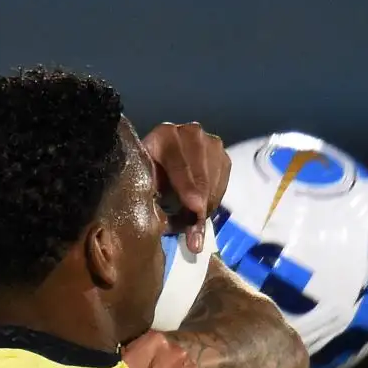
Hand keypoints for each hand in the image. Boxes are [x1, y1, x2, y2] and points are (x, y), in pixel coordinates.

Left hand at [142, 122, 230, 249]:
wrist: (161, 161)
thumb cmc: (148, 176)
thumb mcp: (145, 184)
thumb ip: (153, 197)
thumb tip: (166, 224)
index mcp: (164, 135)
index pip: (180, 162)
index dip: (188, 187)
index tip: (196, 209)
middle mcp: (190, 132)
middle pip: (201, 173)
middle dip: (200, 205)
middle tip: (195, 235)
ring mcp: (210, 142)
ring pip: (214, 180)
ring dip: (206, 207)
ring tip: (194, 228)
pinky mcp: (222, 155)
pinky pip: (223, 183)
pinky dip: (214, 201)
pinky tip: (202, 211)